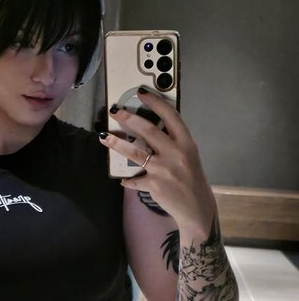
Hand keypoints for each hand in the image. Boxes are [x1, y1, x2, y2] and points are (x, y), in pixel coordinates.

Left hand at [100, 90, 216, 229]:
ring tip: (104, 137)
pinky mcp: (153, 185)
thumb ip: (174, 143)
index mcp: (186, 143)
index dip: (155, 102)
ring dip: (117, 144)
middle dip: (128, 118)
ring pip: (135, 152)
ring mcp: (163, 169)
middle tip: (115, 111)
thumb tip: (151, 132)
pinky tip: (124, 180)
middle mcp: (175, 153)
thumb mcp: (189, 156)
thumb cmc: (192, 179)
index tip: (141, 93)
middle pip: (148, 131)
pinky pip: (135, 180)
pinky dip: (128, 180)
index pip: (170, 116)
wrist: (196, 207)